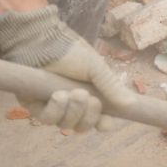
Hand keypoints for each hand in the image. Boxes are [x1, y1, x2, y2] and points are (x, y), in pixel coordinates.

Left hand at [0, 5, 134, 131]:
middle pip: (83, 126)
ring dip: (73, 111)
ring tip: (73, 93)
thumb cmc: (70, 50)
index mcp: (90, 96)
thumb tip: (131, 103)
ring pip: (66, 125)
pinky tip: (58, 96)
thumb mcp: (96, 67)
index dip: (103, 124)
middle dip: (89, 116)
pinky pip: (48, 119)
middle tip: (89, 98)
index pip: (99, 120)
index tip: (106, 123)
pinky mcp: (35, 106)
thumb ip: (111, 86)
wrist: (42, 40)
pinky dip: (56, 110)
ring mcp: (54, 107)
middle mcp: (72, 105)